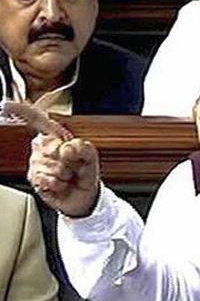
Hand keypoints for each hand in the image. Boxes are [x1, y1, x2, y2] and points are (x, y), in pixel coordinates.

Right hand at [7, 103, 99, 217]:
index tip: (6, 105)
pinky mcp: (33, 178)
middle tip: (72, 165)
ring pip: (49, 165)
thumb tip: (64, 148)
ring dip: (64, 174)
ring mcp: (36, 163)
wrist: (83, 195)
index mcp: (56, 137)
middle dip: (67, 159)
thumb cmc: (85, 172)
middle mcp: (42, 147)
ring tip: (67, 176)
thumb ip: (82, 147)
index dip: (22, 111)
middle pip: (49, 147)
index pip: (37, 120)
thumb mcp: (91, 156)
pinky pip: (45, 179)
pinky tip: (60, 184)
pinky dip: (58, 184)